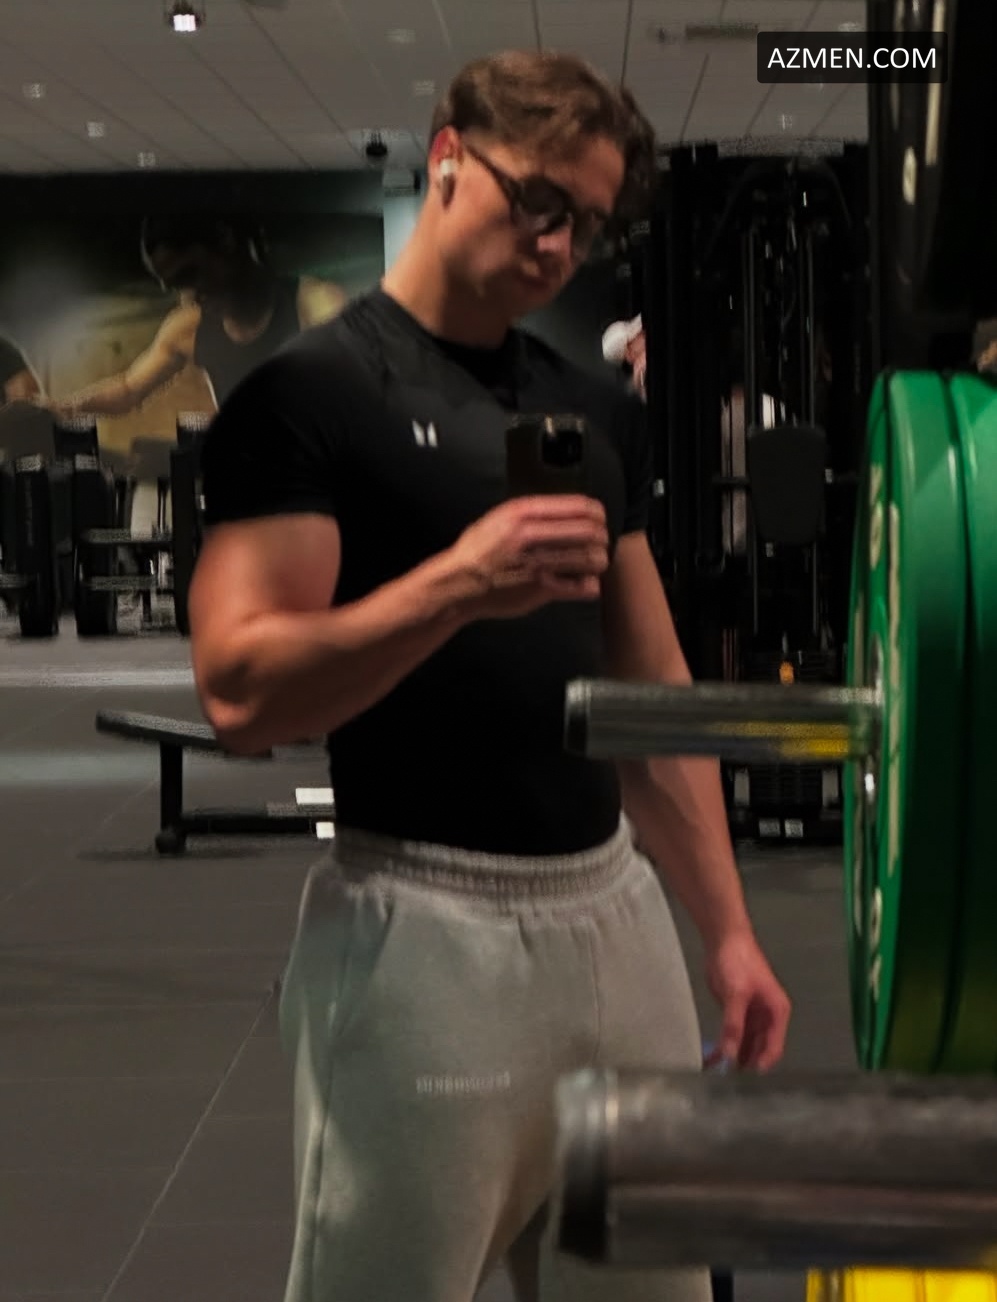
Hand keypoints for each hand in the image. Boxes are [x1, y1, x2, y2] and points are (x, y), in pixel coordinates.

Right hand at [450, 495, 608, 619]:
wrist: (458, 583)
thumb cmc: (477, 551)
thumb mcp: (498, 517)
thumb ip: (530, 513)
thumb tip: (565, 510)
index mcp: (523, 512)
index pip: (579, 506)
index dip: (597, 513)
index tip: (598, 519)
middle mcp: (533, 535)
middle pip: (590, 531)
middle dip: (601, 537)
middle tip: (599, 543)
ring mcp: (539, 564)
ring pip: (591, 558)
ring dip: (597, 561)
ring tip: (593, 563)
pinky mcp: (542, 589)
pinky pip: (583, 587)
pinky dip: (589, 585)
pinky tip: (583, 583)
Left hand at [704, 929, 790, 1071]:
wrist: (723, 938)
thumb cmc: (738, 962)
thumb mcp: (736, 994)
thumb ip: (733, 1025)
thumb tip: (728, 1055)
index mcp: (776, 1012)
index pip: (774, 1047)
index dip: (762, 1064)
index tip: (746, 1081)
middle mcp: (767, 1017)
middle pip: (759, 1049)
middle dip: (746, 1066)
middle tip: (729, 1086)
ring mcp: (750, 1015)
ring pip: (744, 1045)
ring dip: (733, 1058)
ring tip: (717, 1078)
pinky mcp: (735, 1012)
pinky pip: (731, 1035)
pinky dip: (723, 1046)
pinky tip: (710, 1060)